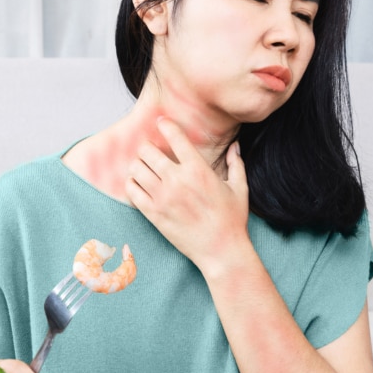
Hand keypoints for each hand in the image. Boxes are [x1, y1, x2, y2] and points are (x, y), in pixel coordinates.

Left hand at [126, 118, 250, 272]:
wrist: (221, 250)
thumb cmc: (232, 219)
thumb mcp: (239, 188)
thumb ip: (236, 163)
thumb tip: (235, 146)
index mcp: (198, 170)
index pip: (175, 137)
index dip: (165, 125)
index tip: (162, 122)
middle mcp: (178, 181)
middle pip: (148, 150)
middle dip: (148, 146)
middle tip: (152, 149)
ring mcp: (163, 198)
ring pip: (136, 168)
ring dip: (139, 163)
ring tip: (145, 166)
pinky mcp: (153, 214)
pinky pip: (132, 190)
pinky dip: (132, 182)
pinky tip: (140, 183)